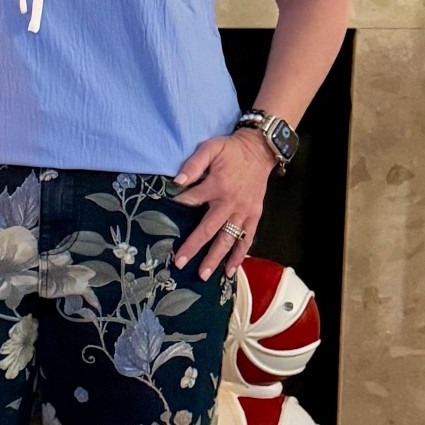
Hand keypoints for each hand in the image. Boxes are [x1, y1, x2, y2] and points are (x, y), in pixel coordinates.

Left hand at [169, 130, 273, 278]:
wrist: (259, 151)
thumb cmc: (230, 150)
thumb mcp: (210, 148)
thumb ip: (193, 164)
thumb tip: (177, 182)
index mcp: (217, 186)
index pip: (191, 200)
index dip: (179, 205)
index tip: (165, 218)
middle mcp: (229, 203)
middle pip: (208, 229)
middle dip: (193, 247)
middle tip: (179, 263)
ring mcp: (243, 212)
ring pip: (228, 239)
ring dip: (215, 258)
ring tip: (203, 275)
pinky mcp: (254, 216)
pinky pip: (246, 239)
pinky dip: (239, 256)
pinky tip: (229, 271)